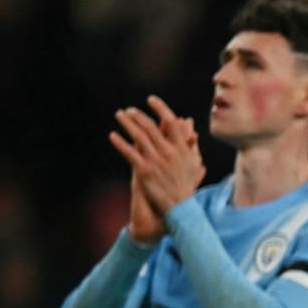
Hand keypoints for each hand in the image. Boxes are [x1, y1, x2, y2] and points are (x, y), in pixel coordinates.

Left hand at [109, 95, 205, 218]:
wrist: (179, 207)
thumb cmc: (187, 186)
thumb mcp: (194, 164)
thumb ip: (192, 146)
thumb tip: (192, 131)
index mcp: (182, 148)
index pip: (171, 121)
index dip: (160, 108)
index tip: (151, 100)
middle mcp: (169, 152)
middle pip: (151, 126)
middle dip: (139, 115)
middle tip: (129, 110)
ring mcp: (156, 161)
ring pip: (139, 136)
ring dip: (128, 123)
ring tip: (120, 115)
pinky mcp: (144, 171)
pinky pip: (129, 153)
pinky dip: (120, 143)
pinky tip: (113, 136)